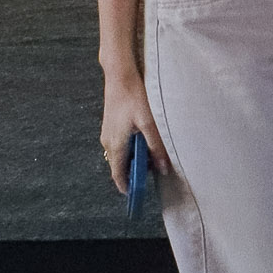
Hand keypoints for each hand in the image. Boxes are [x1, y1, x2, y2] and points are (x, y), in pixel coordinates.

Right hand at [100, 68, 169, 194]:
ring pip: (121, 153)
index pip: (118, 173)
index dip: (126, 186)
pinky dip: (132, 147)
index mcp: (116, 144)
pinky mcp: (111, 125)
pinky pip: (120, 143)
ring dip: (134, 158)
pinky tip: (145, 139)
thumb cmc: (134, 97)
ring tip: (152, 155)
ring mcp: (108, 133)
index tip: (135, 195)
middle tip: (152, 171)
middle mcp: (108, 141)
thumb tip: (164, 167)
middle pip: (120, 164)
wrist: (119, 76)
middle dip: (134, 171)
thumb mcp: (149, 123)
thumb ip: (157, 146)